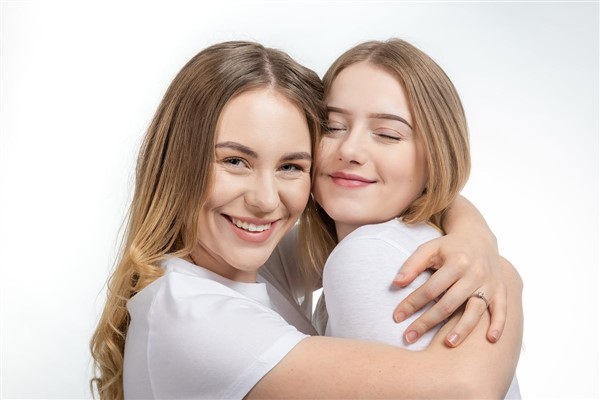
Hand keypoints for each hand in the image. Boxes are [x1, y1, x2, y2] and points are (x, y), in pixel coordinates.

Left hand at [391, 229, 506, 346]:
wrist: (479, 237)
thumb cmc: (449, 247)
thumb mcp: (429, 249)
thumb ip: (412, 265)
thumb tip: (396, 283)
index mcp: (457, 262)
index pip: (431, 288)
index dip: (412, 303)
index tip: (396, 317)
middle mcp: (475, 274)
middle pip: (449, 303)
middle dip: (427, 322)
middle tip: (409, 337)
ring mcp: (489, 283)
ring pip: (476, 310)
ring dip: (462, 328)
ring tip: (448, 343)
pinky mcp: (500, 290)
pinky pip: (501, 310)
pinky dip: (498, 325)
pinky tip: (490, 340)